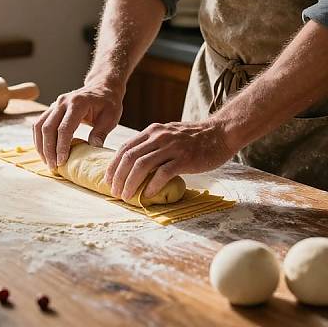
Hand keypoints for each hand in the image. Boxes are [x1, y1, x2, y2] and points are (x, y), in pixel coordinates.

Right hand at [33, 80, 123, 170]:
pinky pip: (39, 123)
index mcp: (78, 103)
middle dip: (48, 149)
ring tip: (47, 161)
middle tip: (53, 166)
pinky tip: (44, 151)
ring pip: (39, 126)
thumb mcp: (111, 117)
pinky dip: (39, 138)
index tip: (62, 162)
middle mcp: (63, 102)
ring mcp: (55, 104)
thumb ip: (101, 132)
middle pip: (48, 128)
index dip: (61, 146)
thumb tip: (93, 148)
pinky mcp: (52, 108)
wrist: (102, 86)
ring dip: (41, 145)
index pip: (64, 128)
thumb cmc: (108, 102)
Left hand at [104, 120, 234, 202]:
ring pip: (142, 166)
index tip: (108, 180)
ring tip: (126, 196)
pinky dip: (152, 185)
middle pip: (130, 158)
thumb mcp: (167, 134)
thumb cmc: (193, 138)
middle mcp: (159, 137)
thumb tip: (133, 164)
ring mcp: (172, 147)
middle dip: (118, 177)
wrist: (220, 133)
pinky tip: (147, 194)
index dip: (113, 165)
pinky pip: (163, 173)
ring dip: (131, 183)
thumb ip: (152, 144)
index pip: (125, 148)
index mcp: (152, 131)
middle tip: (114, 192)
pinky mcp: (184, 159)